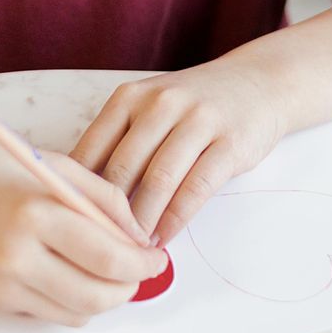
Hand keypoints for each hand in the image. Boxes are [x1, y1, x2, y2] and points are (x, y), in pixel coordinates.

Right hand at [0, 135, 168, 326]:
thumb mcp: (50, 165)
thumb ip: (101, 197)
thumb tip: (138, 235)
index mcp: (35, 213)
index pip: (110, 256)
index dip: (143, 262)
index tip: (154, 256)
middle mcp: (16, 256)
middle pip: (98, 295)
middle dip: (129, 287)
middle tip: (137, 270)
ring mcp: (1, 284)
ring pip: (77, 312)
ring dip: (103, 298)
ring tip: (105, 272)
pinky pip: (48, 314)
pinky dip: (70, 301)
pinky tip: (68, 274)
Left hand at [70, 58, 285, 246]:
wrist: (259, 83)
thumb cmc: (192, 106)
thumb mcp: (148, 109)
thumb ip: (118, 142)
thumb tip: (81, 194)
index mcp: (129, 97)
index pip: (91, 149)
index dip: (79, 191)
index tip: (72, 223)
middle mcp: (160, 103)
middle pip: (122, 168)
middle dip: (109, 213)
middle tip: (100, 244)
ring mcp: (197, 120)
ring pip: (158, 180)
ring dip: (142, 221)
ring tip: (131, 249)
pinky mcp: (230, 142)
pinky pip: (196, 187)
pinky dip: (176, 218)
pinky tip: (164, 237)